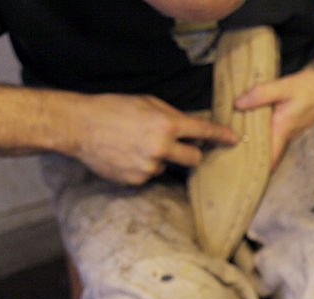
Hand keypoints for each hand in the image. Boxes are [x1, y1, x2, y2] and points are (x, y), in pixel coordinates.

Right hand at [73, 93, 237, 184]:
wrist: (79, 126)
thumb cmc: (113, 108)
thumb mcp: (147, 103)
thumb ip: (172, 115)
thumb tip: (193, 127)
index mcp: (166, 124)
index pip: (203, 131)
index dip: (221, 135)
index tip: (234, 139)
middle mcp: (161, 148)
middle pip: (194, 158)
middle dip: (191, 152)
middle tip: (177, 145)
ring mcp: (149, 166)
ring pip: (168, 166)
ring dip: (160, 158)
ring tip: (135, 145)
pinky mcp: (137, 180)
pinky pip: (150, 175)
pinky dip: (143, 167)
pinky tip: (127, 155)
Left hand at [235, 66, 313, 166]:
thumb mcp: (289, 86)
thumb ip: (263, 94)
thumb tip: (238, 103)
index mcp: (282, 129)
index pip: (267, 160)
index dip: (252, 172)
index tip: (236, 177)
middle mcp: (287, 134)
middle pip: (266, 155)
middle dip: (248, 161)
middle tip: (228, 164)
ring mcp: (292, 130)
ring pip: (270, 145)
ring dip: (255, 148)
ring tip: (234, 148)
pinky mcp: (295, 122)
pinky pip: (275, 134)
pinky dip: (263, 135)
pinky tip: (252, 127)